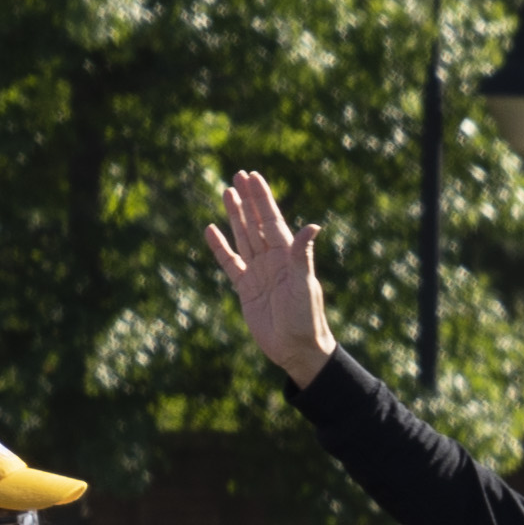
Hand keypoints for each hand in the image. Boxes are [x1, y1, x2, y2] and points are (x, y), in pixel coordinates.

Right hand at [209, 170, 332, 382]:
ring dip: (235, 216)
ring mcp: (258, 272)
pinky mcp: (245, 288)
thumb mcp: (304, 284)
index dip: (262, 198)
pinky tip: (210, 230)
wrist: (296, 349)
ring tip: (226, 193)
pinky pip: (229, 262)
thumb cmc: (306, 318)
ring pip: (243, 237)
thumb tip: (312, 226)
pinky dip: (220, 247)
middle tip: (238, 175)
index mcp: (288, 256)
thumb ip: (302, 256)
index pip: (272, 220)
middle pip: (256, 223)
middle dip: (248, 200)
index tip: (253, 176)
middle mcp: (272, 260)